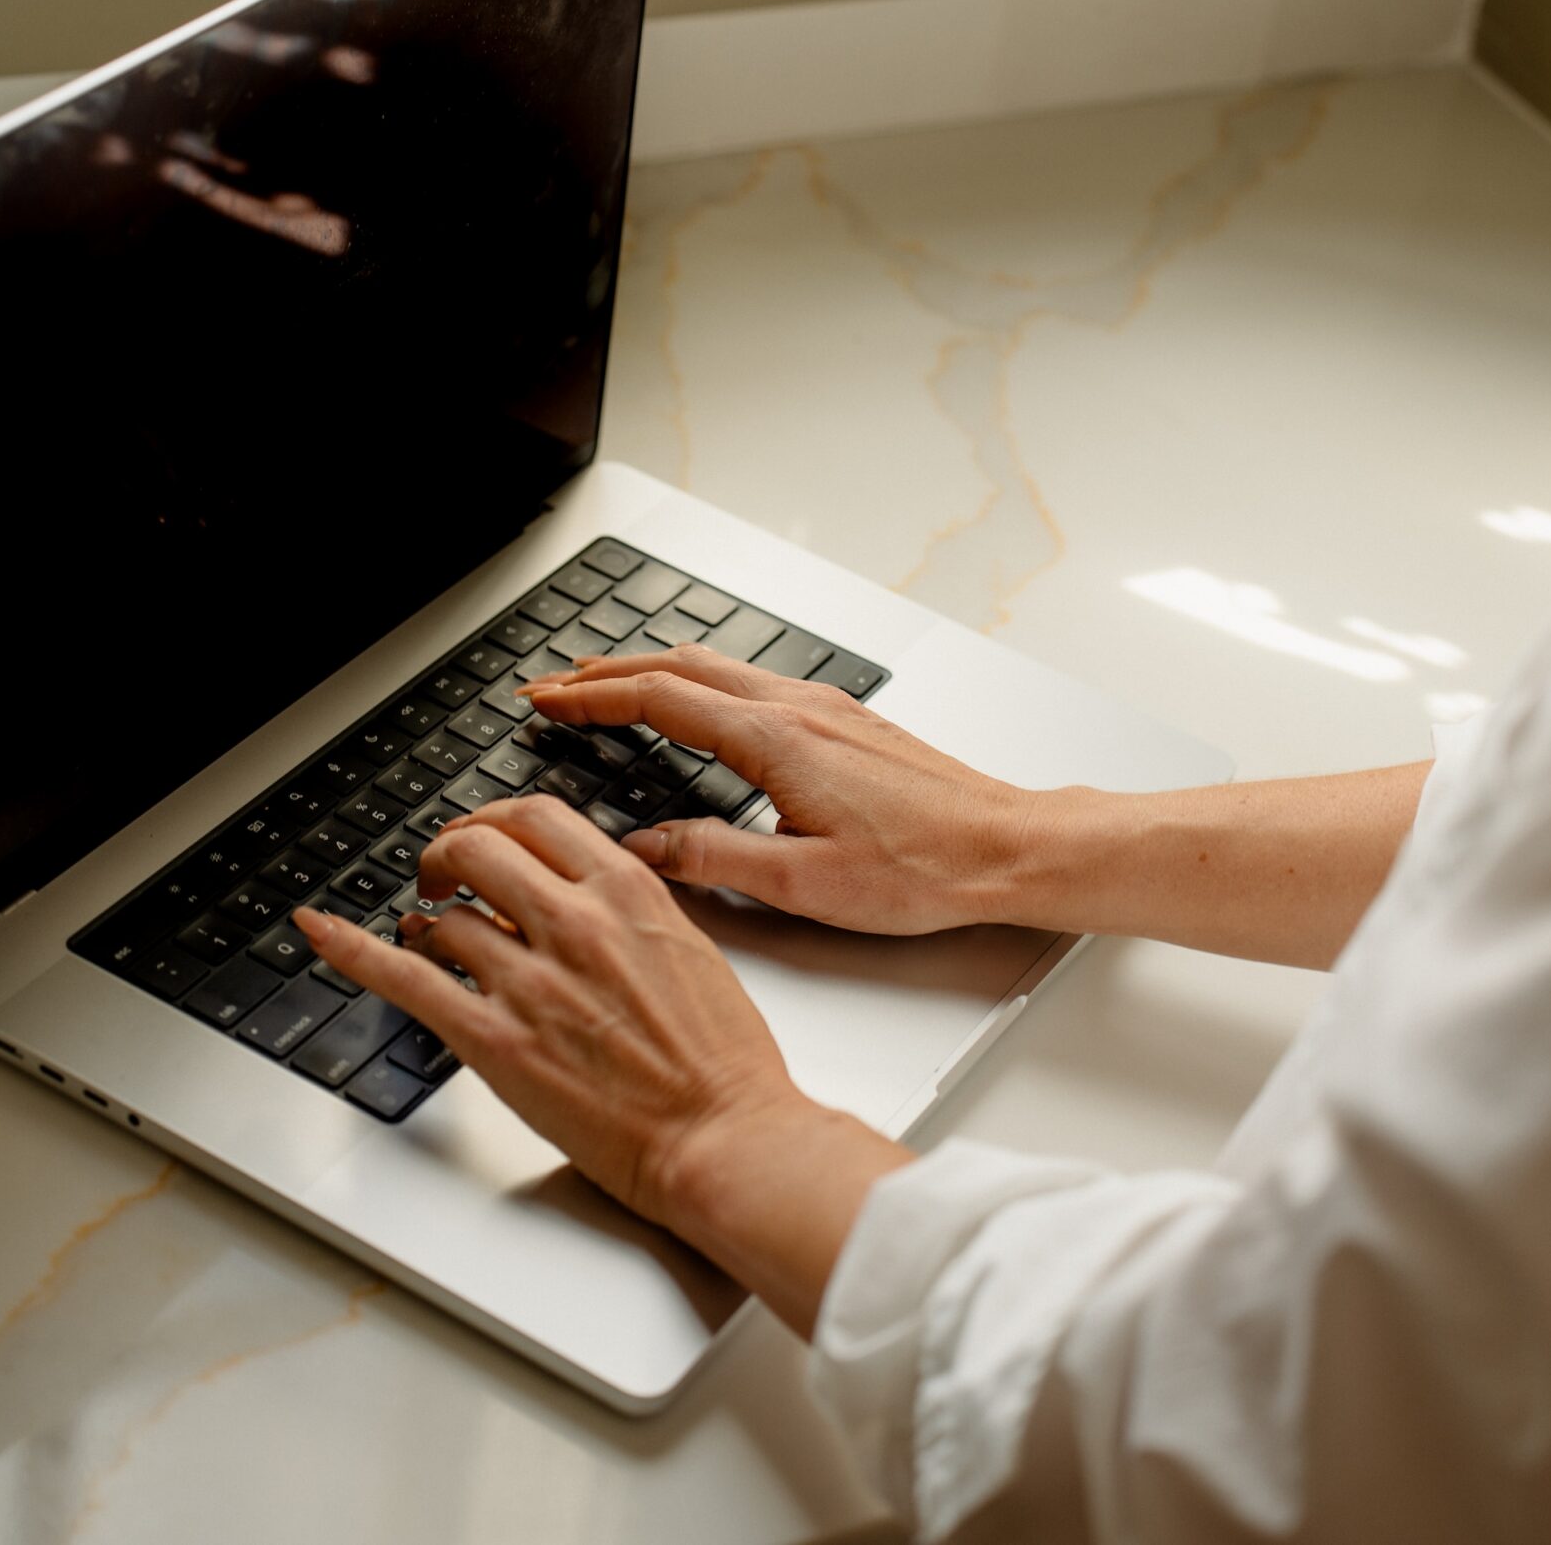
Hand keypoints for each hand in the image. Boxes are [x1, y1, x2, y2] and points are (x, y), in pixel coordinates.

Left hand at [292, 795, 807, 1227]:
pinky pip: (405, 978)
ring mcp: (530, 980)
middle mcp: (574, 922)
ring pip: (444, 917)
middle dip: (447, 853)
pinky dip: (352, 948)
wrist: (724, 1137)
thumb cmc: (722, 1061)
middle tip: (440, 873)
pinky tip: (321, 931)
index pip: (535, 816)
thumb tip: (570, 892)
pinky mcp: (495, 1039)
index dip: (492, 819)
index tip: (482, 835)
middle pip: (476, 845)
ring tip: (428, 936)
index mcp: (627, 892)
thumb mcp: (688, 948)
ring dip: (427, 922)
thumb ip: (627, 909)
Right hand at [521, 645, 1043, 934]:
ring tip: (607, 684)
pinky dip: (700, 683)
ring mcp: (825, 708)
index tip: (544, 701)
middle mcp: (799, 708)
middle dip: (607, 670)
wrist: (1006, 849)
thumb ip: (711, 861)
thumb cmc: (923, 870)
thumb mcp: (802, 884)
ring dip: (653, 670)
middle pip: (680, 665)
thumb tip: (641, 850)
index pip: (658, 699)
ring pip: (718, 667)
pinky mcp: (846, 722)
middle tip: (556, 684)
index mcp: (776, 739)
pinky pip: (752, 682)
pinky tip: (697, 706)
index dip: (590, 697)